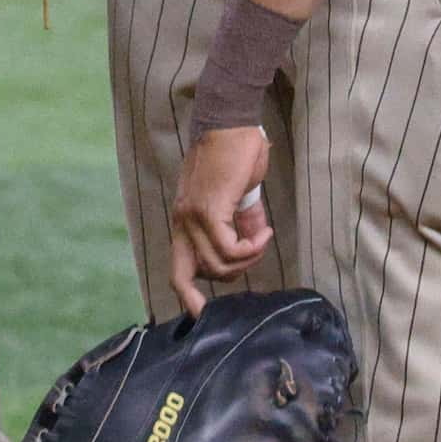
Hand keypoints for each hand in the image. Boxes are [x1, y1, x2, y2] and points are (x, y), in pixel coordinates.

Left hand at [168, 125, 273, 315]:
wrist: (232, 124)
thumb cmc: (235, 156)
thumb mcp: (237, 199)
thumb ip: (242, 225)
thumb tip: (252, 246)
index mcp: (184, 222)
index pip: (177, 270)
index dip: (187, 299)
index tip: (201, 318)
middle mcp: (182, 222)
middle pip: (191, 277)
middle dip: (230, 277)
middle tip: (254, 255)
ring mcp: (191, 217)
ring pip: (218, 264)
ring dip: (247, 259)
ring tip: (261, 237)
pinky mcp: (208, 208)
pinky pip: (229, 247)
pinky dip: (251, 246)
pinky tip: (263, 231)